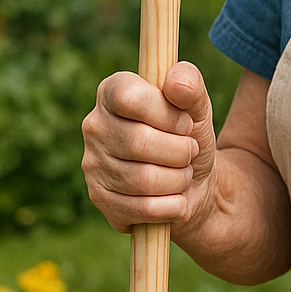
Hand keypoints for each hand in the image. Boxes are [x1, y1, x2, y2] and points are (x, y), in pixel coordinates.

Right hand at [81, 62, 216, 232]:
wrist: (194, 182)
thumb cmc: (189, 137)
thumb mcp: (198, 107)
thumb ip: (190, 85)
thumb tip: (177, 82)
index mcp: (112, 92)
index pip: (129, 98)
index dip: (166, 114)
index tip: (186, 124)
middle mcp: (94, 126)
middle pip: (139, 142)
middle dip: (180, 151)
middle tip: (190, 152)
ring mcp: (93, 165)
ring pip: (143, 179)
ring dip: (178, 179)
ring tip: (183, 173)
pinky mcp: (100, 199)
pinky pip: (143, 209)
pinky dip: (172, 206)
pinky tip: (176, 198)